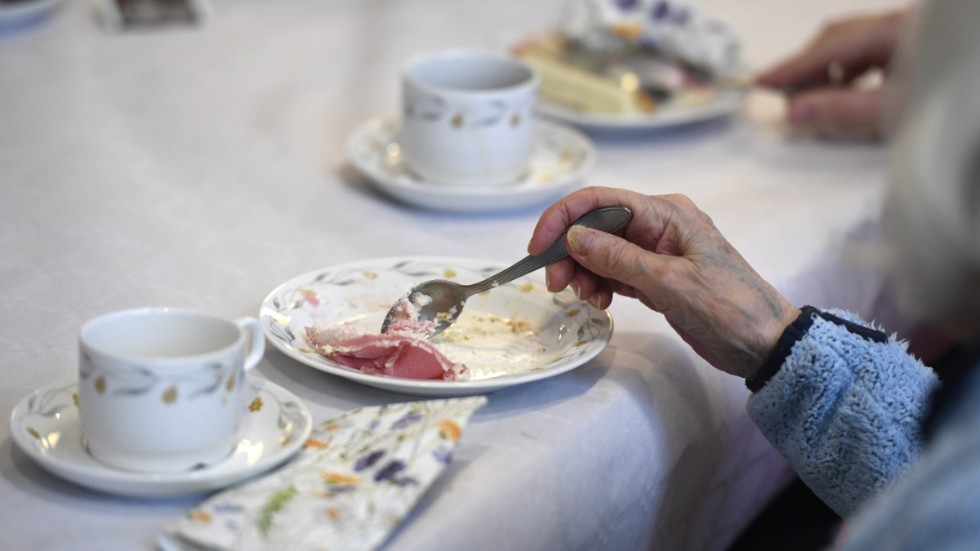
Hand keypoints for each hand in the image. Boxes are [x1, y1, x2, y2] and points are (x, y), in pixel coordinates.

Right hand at [528, 187, 799, 378]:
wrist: (764, 343)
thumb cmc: (729, 307)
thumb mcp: (670, 283)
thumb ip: (619, 259)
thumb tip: (574, 236)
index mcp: (666, 213)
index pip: (601, 200)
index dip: (563, 218)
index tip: (538, 248)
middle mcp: (658, 225)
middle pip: (595, 226)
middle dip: (569, 252)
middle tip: (556, 285)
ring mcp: (655, 252)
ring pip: (600, 251)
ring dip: (582, 271)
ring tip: (582, 298)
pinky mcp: (655, 277)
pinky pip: (613, 272)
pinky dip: (598, 284)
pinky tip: (597, 302)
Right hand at [756, 9, 908, 138]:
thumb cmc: (941, 101)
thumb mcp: (891, 108)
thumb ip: (842, 109)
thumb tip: (795, 110)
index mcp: (893, 30)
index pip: (828, 47)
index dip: (793, 66)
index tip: (761, 82)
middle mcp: (897, 23)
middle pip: (836, 39)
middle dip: (807, 66)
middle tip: (783, 95)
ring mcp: (906, 32)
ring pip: (851, 44)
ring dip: (827, 69)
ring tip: (813, 98)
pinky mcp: (912, 46)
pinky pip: (868, 50)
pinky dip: (848, 70)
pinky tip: (844, 89)